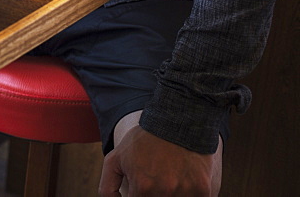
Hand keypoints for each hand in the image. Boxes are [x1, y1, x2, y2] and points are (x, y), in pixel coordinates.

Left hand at [99, 124, 221, 195]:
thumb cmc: (144, 140)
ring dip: (172, 194)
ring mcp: (186, 193)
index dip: (137, 195)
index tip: (141, 186)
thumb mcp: (115, 159)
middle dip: (153, 193)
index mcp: (143, 187)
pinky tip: (183, 179)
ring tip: (169, 176)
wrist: (177, 122)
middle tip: (156, 177)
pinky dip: (188, 193)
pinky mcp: (204, 191)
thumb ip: (108, 187)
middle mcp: (165, 192)